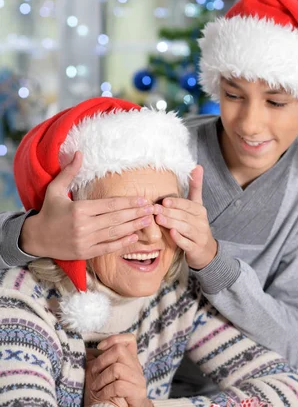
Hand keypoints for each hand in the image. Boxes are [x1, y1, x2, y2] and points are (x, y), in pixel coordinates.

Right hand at [19, 151, 155, 259]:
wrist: (36, 238)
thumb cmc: (49, 212)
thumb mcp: (55, 189)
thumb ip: (69, 172)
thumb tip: (79, 153)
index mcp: (79, 209)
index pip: (110, 205)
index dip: (128, 202)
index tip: (143, 200)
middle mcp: (83, 226)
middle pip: (116, 219)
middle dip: (136, 213)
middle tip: (152, 209)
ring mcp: (85, 241)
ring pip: (115, 233)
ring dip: (134, 227)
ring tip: (148, 221)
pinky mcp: (85, 253)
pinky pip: (108, 248)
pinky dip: (122, 243)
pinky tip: (134, 237)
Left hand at [90, 334, 156, 406]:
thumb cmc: (113, 398)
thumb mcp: (106, 378)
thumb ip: (99, 364)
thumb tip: (84, 351)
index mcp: (130, 361)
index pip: (129, 339)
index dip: (114, 339)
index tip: (100, 348)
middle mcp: (136, 368)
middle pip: (119, 350)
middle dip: (101, 360)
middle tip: (94, 372)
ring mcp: (138, 380)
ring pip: (117, 368)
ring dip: (101, 378)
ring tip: (95, 387)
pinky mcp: (137, 393)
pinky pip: (118, 386)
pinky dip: (105, 390)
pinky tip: (100, 396)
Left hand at [154, 165, 217, 269]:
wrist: (206, 250)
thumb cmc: (196, 224)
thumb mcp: (197, 205)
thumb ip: (196, 187)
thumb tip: (197, 166)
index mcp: (199, 210)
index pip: (187, 205)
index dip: (176, 203)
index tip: (163, 201)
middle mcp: (201, 222)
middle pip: (184, 216)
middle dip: (169, 213)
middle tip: (154, 210)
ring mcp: (199, 236)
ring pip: (185, 228)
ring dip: (172, 223)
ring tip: (159, 220)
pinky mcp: (196, 249)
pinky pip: (187, 243)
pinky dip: (180, 239)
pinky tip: (172, 234)